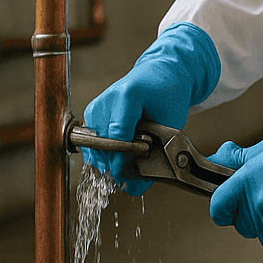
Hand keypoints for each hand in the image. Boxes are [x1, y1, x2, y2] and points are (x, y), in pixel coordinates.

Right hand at [82, 23, 219, 194]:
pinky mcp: (92, 112)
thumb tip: (134, 188)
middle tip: (126, 176)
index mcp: (129, 94)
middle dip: (112, 163)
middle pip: (100, 142)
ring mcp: (97, 105)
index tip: (124, 176)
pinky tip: (114, 157)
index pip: (117, 135)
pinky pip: (90, 140)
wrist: (161, 74)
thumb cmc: (168, 95)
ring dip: (104, 160)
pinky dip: (101, 152)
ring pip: (91, 144)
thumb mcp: (172, 123)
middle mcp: (107, 98)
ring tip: (122, 166)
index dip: (119, 159)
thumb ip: (157, 152)